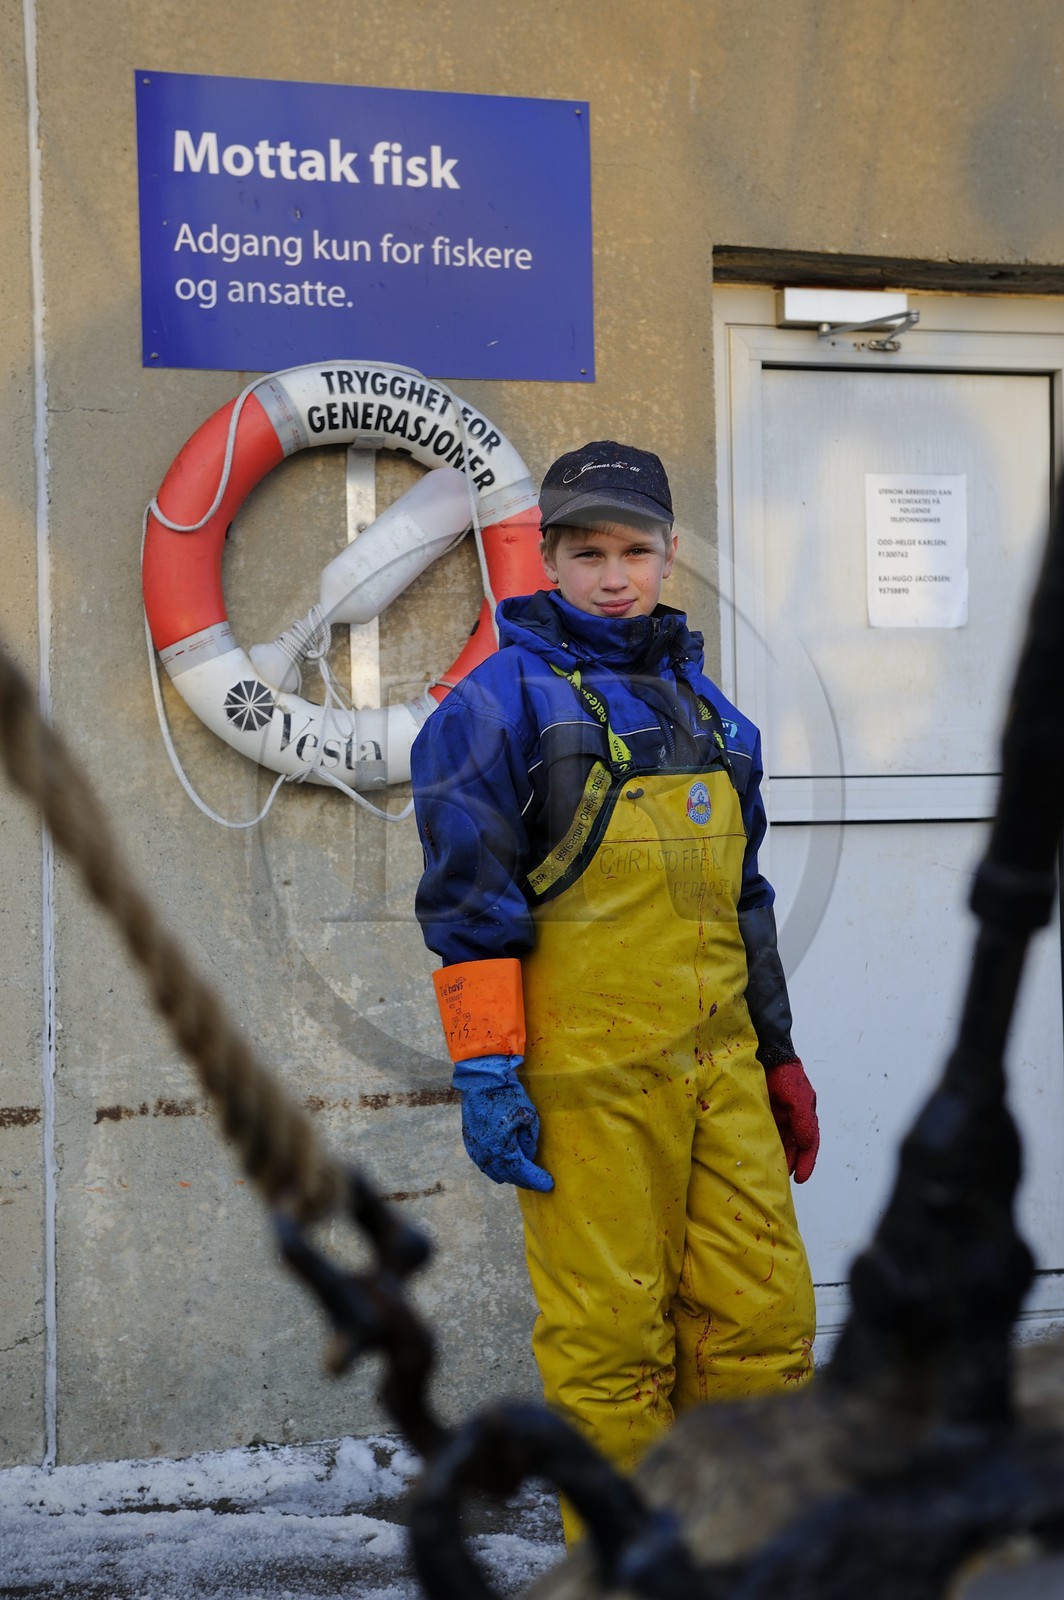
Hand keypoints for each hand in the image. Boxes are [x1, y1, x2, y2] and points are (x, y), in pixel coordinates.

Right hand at [452, 1054, 553, 1192]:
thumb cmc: (508, 1096)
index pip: (523, 1172)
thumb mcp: (528, 1117)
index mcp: (502, 1148)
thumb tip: (529, 1156)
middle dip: (525, 1180)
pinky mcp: (470, 1143)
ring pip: (495, 1172)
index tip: (549, 1184)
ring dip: (510, 1175)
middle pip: (509, 1176)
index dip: (537, 1180)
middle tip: (538, 1181)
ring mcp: (476, 1150)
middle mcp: (487, 1154)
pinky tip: (505, 1164)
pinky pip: (485, 1163)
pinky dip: (497, 1167)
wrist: (482, 1081)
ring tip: (523, 1174)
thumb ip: (530, 1141)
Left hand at [765, 1059, 818, 1182]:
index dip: (806, 1162)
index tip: (800, 1179)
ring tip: (767, 1171)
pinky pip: (762, 1132)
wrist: (765, 1053)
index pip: (809, 1144)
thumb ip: (804, 1119)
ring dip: (775, 1156)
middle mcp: (791, 1118)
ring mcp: (775, 1115)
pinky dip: (760, 1143)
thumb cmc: (784, 1072)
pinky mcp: (759, 1111)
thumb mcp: (798, 1096)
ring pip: (778, 1141)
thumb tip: (806, 1142)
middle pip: (793, 1146)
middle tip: (780, 1180)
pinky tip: (753, 1153)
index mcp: (804, 1115)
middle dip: (789, 1163)